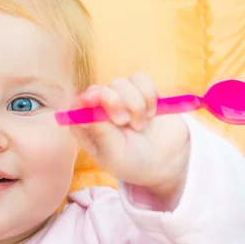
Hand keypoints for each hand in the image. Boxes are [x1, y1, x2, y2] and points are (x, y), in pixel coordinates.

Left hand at [69, 73, 190, 204]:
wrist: (167, 163)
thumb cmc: (134, 164)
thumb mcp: (115, 154)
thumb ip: (101, 131)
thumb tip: (83, 107)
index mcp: (88, 128)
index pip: (77, 106)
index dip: (84, 100)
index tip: (93, 100)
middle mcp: (101, 111)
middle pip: (97, 90)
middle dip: (111, 101)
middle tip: (124, 121)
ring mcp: (121, 100)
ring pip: (119, 83)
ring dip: (134, 103)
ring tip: (140, 126)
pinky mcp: (141, 92)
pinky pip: (140, 79)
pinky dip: (147, 94)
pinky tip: (151, 113)